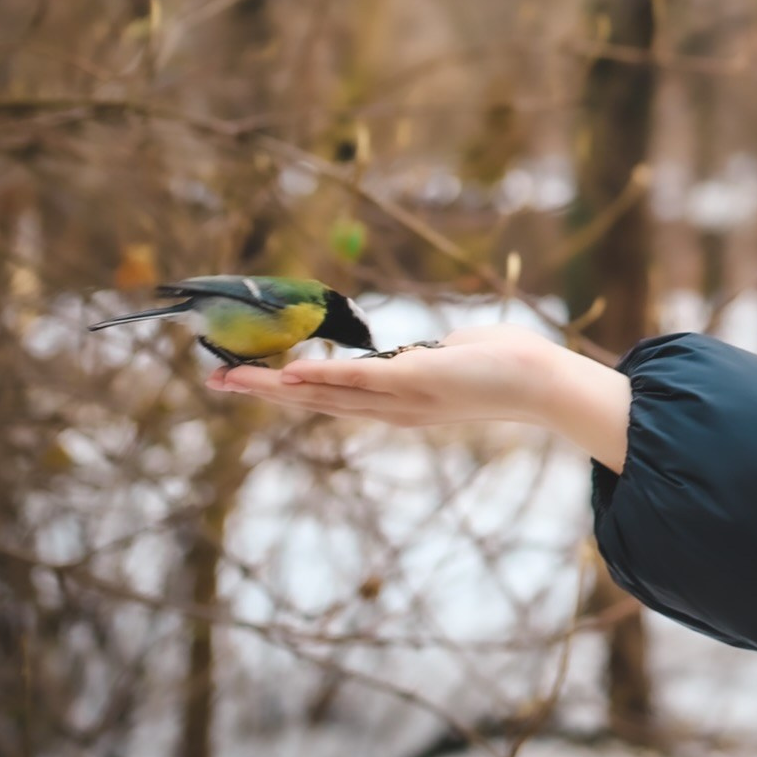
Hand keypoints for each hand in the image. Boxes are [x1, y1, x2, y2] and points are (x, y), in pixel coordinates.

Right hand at [208, 324, 632, 469]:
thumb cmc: (506, 363)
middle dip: (263, 392)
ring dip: (277, 387)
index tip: (247, 381)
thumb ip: (431, 354)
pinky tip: (291, 374)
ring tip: (232, 379)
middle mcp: (392, 409)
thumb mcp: (454, 356)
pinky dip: (324, 377)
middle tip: (214, 382)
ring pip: (326, 394)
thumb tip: (429, 347)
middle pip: (314, 401)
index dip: (287, 390)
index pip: (331, 397)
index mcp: (397, 402)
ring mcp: (401, 398)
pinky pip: (362, 381)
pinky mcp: (417, 382)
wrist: (542, 381)